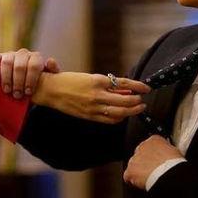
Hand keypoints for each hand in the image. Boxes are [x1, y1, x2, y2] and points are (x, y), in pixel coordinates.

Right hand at [0, 48, 60, 98]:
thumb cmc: (36, 82)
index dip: (31, 79)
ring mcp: (10, 55)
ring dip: (7, 77)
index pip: (34, 65)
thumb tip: (50, 61)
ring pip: (7, 61)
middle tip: (17, 95)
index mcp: (36, 58)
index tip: (28, 92)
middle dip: (18, 82)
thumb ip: (52, 71)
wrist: (24, 82)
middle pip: (20, 65)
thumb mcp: (48, 79)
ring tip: (7, 91)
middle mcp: (23, 54)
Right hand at [30, 71, 149, 122]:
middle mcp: (97, 94)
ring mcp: (93, 107)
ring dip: (131, 111)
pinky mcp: (89, 116)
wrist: (50, 90)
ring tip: (138, 108)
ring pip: (119, 112)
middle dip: (137, 101)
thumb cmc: (69, 80)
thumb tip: (125, 90)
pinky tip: (122, 116)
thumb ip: (107, 84)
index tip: (146, 88)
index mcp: (97, 80)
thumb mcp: (89, 77)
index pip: (123, 84)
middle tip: (143, 100)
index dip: (138, 86)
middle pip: (125, 101)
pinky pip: (109, 120)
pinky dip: (119, 118)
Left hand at [123, 135, 182, 189]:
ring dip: (139, 171)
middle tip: (153, 171)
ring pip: (133, 165)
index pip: (150, 145)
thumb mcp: (175, 152)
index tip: (156, 160)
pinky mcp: (131, 170)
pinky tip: (140, 184)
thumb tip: (168, 155)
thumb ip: (167, 151)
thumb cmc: (175, 164)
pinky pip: (128, 176)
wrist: (169, 174)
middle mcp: (142, 146)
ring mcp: (135, 158)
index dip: (153, 155)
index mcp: (154, 140)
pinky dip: (132, 180)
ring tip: (148, 178)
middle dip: (145, 162)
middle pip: (140, 154)